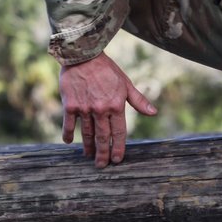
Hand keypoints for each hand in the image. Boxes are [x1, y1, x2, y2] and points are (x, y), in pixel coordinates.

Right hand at [59, 52, 157, 167]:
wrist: (83, 55)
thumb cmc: (106, 69)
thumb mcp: (125, 83)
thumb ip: (138, 100)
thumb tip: (153, 112)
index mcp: (116, 106)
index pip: (119, 133)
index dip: (118, 148)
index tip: (117, 159)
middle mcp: (101, 110)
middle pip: (103, 138)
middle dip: (103, 154)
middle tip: (102, 165)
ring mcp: (84, 109)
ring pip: (87, 134)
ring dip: (88, 147)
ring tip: (89, 155)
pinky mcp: (70, 105)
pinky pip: (69, 125)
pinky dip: (68, 134)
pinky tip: (69, 142)